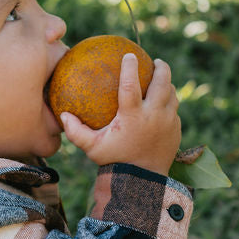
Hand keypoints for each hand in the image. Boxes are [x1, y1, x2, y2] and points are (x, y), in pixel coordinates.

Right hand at [61, 52, 181, 176]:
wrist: (142, 183)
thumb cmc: (114, 163)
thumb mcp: (92, 148)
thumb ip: (77, 131)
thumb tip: (63, 115)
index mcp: (133, 116)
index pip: (131, 84)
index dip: (130, 66)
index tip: (129, 55)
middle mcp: (154, 115)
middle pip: (162, 82)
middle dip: (161, 68)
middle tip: (156, 62)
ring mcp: (168, 122)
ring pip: (172, 94)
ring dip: (167, 84)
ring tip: (162, 79)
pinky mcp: (176, 130)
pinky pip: (174, 111)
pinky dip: (168, 104)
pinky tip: (162, 103)